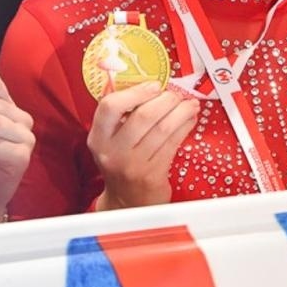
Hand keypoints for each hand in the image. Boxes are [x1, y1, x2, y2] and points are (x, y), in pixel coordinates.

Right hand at [86, 81, 200, 209]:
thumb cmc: (121, 164)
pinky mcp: (152, 174)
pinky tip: (189, 119)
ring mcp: (132, 164)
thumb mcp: (109, 140)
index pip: (109, 107)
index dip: (134, 92)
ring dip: (180, 112)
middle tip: (174, 94)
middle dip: (165, 100)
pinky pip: (173, 143)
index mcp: (98, 138)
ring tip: (188, 104)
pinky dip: (185, 127)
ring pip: (162, 129)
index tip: (152, 85)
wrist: (127, 201)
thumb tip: (144, 84)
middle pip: (142, 116)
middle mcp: (112, 151)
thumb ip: (120, 115)